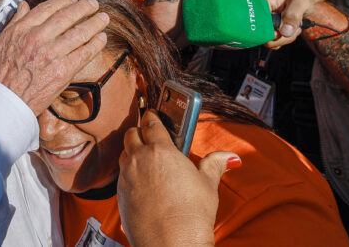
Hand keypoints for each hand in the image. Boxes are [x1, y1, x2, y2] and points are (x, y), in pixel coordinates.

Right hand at [0, 0, 108, 114]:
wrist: (4, 101)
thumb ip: (14, 22)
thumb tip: (25, 6)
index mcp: (22, 29)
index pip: (48, 8)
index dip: (64, 0)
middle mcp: (38, 38)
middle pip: (67, 16)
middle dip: (84, 7)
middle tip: (94, 4)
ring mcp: (52, 54)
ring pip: (80, 33)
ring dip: (95, 23)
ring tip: (103, 18)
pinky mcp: (63, 71)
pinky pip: (84, 53)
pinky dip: (96, 44)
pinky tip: (102, 38)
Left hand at [118, 110, 236, 246]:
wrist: (171, 243)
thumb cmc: (190, 214)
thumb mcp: (208, 184)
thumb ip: (214, 164)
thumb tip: (229, 157)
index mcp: (160, 150)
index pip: (151, 122)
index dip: (153, 116)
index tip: (155, 114)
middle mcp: (139, 160)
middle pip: (131, 134)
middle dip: (140, 132)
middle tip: (150, 135)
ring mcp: (126, 177)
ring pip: (124, 154)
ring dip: (132, 152)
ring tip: (146, 159)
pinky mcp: (119, 195)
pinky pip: (121, 176)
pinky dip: (129, 174)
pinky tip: (142, 182)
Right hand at [263, 0, 314, 48]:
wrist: (301, 3)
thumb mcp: (300, 3)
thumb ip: (293, 15)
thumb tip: (285, 32)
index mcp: (260, 5)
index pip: (252, 21)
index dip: (265, 30)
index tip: (278, 31)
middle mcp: (258, 16)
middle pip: (260, 35)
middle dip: (279, 36)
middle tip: (292, 27)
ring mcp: (263, 26)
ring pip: (268, 42)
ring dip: (284, 39)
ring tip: (294, 27)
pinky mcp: (268, 34)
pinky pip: (273, 44)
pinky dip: (284, 41)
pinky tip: (291, 31)